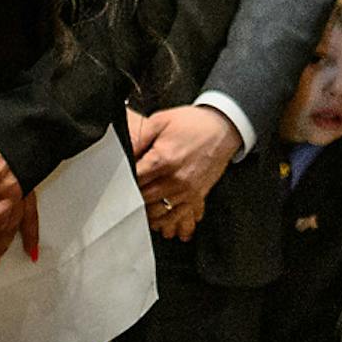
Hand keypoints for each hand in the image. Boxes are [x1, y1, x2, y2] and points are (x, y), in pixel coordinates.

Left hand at [132, 105, 238, 239]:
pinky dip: (164, 220)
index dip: (122, 181)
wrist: (223, 128)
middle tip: (125, 192)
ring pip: (157, 213)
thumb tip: (121, 150)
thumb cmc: (193, 124)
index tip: (118, 180)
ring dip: (146, 211)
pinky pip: (176, 217)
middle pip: (142, 199)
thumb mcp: (161, 121)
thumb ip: (138, 137)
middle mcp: (175, 179)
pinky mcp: (196, 197)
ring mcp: (187, 191)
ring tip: (139, 205)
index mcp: (163, 160)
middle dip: (132, 196)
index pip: (133, 180)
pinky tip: (157, 217)